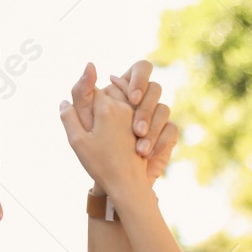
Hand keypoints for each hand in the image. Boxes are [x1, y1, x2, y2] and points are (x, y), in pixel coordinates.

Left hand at [65, 61, 177, 187]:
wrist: (117, 185)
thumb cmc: (96, 158)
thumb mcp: (81, 133)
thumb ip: (79, 101)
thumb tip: (88, 67)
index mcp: (121, 96)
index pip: (139, 70)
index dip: (139, 79)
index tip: (132, 98)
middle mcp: (141, 104)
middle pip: (155, 87)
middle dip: (146, 107)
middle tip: (136, 129)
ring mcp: (155, 119)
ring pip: (164, 108)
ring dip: (152, 128)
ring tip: (140, 149)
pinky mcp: (166, 135)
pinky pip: (172, 129)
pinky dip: (161, 142)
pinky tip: (148, 155)